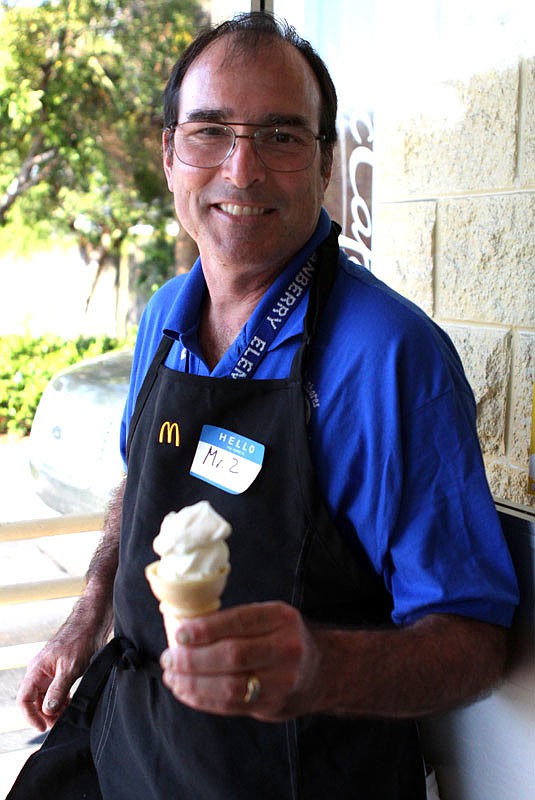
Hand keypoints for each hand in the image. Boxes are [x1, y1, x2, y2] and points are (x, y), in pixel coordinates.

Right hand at [17, 628, 94, 731]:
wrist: (91, 624)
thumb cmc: (79, 640)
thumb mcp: (69, 669)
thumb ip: (57, 690)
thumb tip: (47, 710)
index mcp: (36, 670)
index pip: (24, 699)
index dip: (31, 716)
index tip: (43, 727)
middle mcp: (40, 671)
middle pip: (33, 701)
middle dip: (44, 715)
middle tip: (58, 722)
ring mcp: (49, 671)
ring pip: (45, 696)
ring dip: (53, 708)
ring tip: (65, 714)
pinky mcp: (60, 670)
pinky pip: (55, 690)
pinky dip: (60, 700)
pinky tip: (69, 704)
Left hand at [160, 601, 323, 721]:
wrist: (321, 671)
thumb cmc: (282, 639)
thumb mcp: (269, 618)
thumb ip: (235, 622)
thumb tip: (185, 630)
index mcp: (281, 618)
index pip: (240, 622)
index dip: (207, 629)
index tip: (180, 634)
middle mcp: (286, 648)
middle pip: (233, 656)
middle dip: (193, 659)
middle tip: (169, 658)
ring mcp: (282, 681)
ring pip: (229, 686)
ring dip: (193, 684)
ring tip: (172, 677)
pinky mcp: (273, 706)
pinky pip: (230, 706)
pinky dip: (202, 699)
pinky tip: (185, 691)